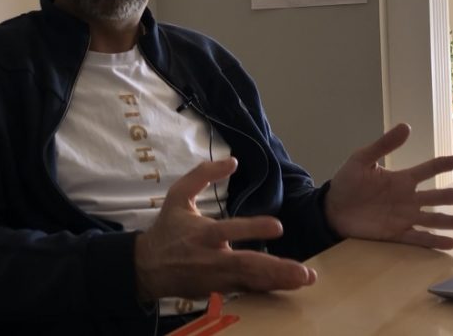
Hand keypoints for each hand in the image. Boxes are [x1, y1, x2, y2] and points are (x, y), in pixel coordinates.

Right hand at [134, 158, 316, 300]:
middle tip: (303, 272)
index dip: (253, 230)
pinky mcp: (218, 291)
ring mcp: (216, 278)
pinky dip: (266, 291)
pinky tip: (287, 288)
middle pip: (246, 265)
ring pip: (250, 282)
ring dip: (278, 281)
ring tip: (304, 280)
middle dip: (276, 268)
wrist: (148, 267)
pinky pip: (246, 292)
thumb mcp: (178, 195)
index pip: (230, 230)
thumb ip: (203, 175)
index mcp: (202, 233)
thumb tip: (233, 161)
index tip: (278, 227)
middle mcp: (211, 258)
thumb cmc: (168, 229)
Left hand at [324, 123, 452, 249]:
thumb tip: (406, 126)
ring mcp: (404, 217)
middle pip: (442, 196)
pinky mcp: (395, 234)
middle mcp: (409, 198)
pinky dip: (434, 241)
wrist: (331, 208)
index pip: (430, 169)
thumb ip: (384, 145)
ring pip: (436, 219)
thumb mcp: (362, 159)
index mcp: (402, 179)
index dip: (446, 164)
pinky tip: (451, 243)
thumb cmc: (347, 183)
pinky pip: (418, 238)